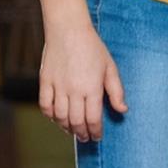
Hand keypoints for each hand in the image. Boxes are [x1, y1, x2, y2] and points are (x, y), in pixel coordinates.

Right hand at [38, 24, 126, 142]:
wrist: (68, 29)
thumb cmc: (93, 48)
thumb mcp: (110, 68)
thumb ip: (116, 92)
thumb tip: (123, 110)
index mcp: (92, 88)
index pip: (93, 119)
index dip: (96, 131)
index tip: (98, 136)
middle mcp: (73, 90)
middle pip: (76, 121)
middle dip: (82, 133)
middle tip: (86, 138)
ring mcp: (57, 85)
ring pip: (59, 116)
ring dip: (66, 127)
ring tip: (72, 131)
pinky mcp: (44, 80)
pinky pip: (44, 105)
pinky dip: (50, 115)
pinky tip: (57, 118)